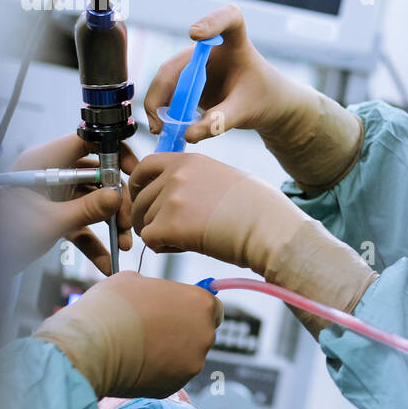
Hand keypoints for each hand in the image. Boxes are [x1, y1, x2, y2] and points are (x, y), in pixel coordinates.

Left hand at [0, 135, 136, 275]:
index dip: (114, 152)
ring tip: (123, 245)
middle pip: (96, 176)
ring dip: (109, 223)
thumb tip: (117, 197)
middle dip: (115, 201)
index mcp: (44, 162)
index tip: (133, 171)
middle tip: (127, 222)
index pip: (88, 141)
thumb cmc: (1, 235)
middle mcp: (50, 174)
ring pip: (92, 201)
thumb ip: (87, 209)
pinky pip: (80, 223)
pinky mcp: (51, 215)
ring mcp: (52, 195)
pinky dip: (93, 241)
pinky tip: (106, 262)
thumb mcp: (51, 222)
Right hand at [34, 272, 222, 398]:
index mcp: (200, 303)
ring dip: (170, 353)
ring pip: (186, 357)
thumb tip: (152, 294)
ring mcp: (192, 363)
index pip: (211, 308)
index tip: (177, 312)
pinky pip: (170, 376)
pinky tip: (135, 364)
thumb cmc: (112, 306)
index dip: (193, 310)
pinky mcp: (175, 386)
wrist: (92, 345)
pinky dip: (157, 372)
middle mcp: (205, 334)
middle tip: (153, 330)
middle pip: (200, 333)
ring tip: (139, 347)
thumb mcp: (135, 281)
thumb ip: (156, 289)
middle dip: (182, 332)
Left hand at [129, 152, 304, 271]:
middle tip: (167, 231)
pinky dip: (163, 247)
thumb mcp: (224, 178)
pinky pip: (149, 240)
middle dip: (148, 217)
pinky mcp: (169, 225)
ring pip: (145, 221)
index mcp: (189, 161)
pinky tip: (185, 247)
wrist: (268, 229)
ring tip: (189, 239)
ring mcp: (171, 199)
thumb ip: (195, 180)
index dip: (139, 185)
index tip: (143, 198)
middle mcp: (176, 175)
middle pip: (141, 199)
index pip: (145, 166)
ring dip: (160, 234)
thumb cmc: (258, 209)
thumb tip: (176, 194)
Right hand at [142, 5, 362, 191]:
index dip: (211, 22)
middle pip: (177, 63)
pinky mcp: (187, 79)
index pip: (228, 18)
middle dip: (162, 91)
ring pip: (166, 79)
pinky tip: (162, 129)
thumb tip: (188, 135)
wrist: (266, 106)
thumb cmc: (263, 100)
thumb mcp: (246, 111)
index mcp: (235, 43)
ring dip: (157, 104)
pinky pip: (166, 92)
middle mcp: (209, 48)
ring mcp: (195, 64)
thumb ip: (220, 121)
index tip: (195, 35)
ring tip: (160, 130)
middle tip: (159, 123)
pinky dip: (161, 110)